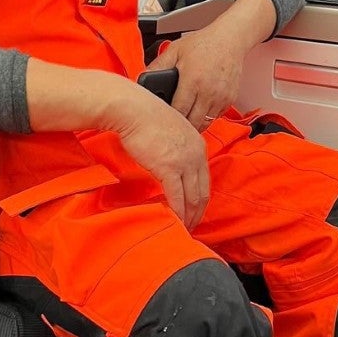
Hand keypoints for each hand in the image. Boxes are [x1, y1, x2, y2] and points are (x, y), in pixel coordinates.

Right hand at [110, 83, 209, 228]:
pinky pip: (177, 196)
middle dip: (197, 212)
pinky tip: (174, 220)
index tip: (195, 210)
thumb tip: (171, 164)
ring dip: (188, 215)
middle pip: (202, 191)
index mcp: (198, 145)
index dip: (200, 198)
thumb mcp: (171, 131)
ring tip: (183, 227)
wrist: (132, 109)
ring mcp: (185, 161)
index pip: (205, 179)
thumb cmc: (144, 117)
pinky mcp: (169, 168)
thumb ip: (176, 149)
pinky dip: (177, 211)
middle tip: (191, 225)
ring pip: (192, 197)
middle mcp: (196, 154)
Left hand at [146, 29, 244, 129]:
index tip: (162, 118)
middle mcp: (208, 92)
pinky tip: (199, 109)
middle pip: (192, 123)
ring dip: (194, 123)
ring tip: (185, 117)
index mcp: (192, 80)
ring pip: (205, 124)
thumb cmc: (204, 43)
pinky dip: (207, 117)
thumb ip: (157, 65)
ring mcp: (221, 97)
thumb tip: (143, 78)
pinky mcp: (229, 100)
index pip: (178, 111)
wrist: (229, 39)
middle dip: (181, 125)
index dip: (168, 117)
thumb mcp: (175, 50)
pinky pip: (216, 117)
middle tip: (172, 122)